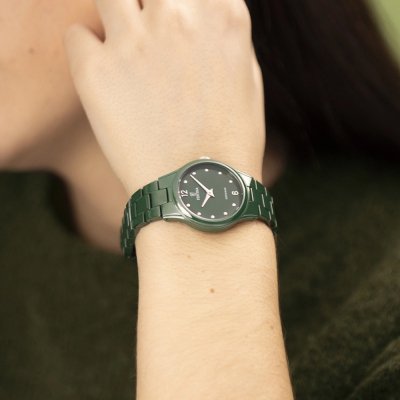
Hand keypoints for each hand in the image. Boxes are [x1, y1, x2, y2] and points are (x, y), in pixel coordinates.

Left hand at [63, 0, 266, 194]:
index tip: (175, 20)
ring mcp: (134, 40)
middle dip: (149, 7)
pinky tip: (105, 78)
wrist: (201, 191)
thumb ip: (224, 39)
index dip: (181, 4)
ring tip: (124, 51)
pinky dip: (87, 51)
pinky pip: (76, 35)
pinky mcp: (96, 70)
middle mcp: (178, 15)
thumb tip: (203, 22)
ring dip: (116, 16)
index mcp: (222, 15)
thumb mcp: (248, 81)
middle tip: (149, 38)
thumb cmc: (230, 143)